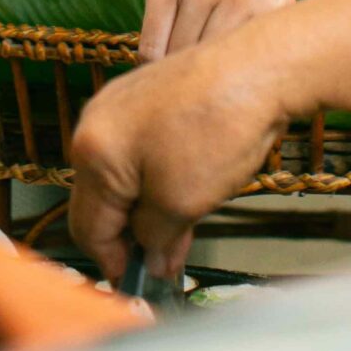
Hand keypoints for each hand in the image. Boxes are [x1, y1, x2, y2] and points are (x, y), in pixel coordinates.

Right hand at [70, 27, 287, 280]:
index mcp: (93, 152)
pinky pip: (141, 149)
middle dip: (130, 235)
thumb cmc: (218, 129)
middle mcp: (98, 121)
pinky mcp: (150, 92)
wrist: (261, 67)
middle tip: (166, 261)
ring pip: (124, 174)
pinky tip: (188, 191)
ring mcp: (124, 103)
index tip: (137, 284)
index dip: (114, 263)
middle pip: (101, 199)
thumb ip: (155, 239)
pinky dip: (158, 176)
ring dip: (147, 208)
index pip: (88, 227)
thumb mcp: (180, 203)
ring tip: (183, 231)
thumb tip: (151, 260)